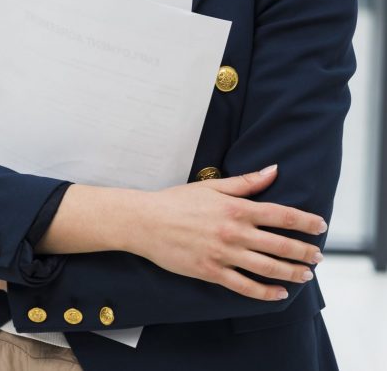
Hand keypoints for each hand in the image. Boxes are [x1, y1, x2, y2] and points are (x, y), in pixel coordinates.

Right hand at [127, 165, 325, 300]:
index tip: (320, 225)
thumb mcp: (211, 186)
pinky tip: (279, 293)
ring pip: (268, 267)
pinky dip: (266, 292)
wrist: (144, 222)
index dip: (306, 221)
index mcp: (236, 208)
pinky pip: (245, 286)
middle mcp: (234, 232)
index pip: (282, 216)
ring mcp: (224, 254)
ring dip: (292, 272)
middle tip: (319, 256)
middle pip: (281, 244)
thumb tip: (274, 170)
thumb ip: (246, 182)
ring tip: (306, 274)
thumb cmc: (176, 201)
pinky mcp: (212, 272)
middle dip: (305, 251)